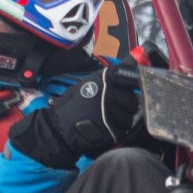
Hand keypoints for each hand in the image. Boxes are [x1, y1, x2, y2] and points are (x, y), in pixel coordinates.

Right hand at [8, 67, 143, 168]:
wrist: (58, 128)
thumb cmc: (72, 106)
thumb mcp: (89, 83)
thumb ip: (111, 77)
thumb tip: (134, 61)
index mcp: (105, 80)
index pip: (130, 77)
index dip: (132, 83)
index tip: (130, 87)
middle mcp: (110, 94)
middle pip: (132, 101)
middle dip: (125, 106)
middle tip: (112, 108)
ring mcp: (112, 113)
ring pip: (129, 118)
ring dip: (121, 120)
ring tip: (105, 120)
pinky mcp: (112, 131)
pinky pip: (122, 131)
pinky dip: (115, 132)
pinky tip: (103, 129)